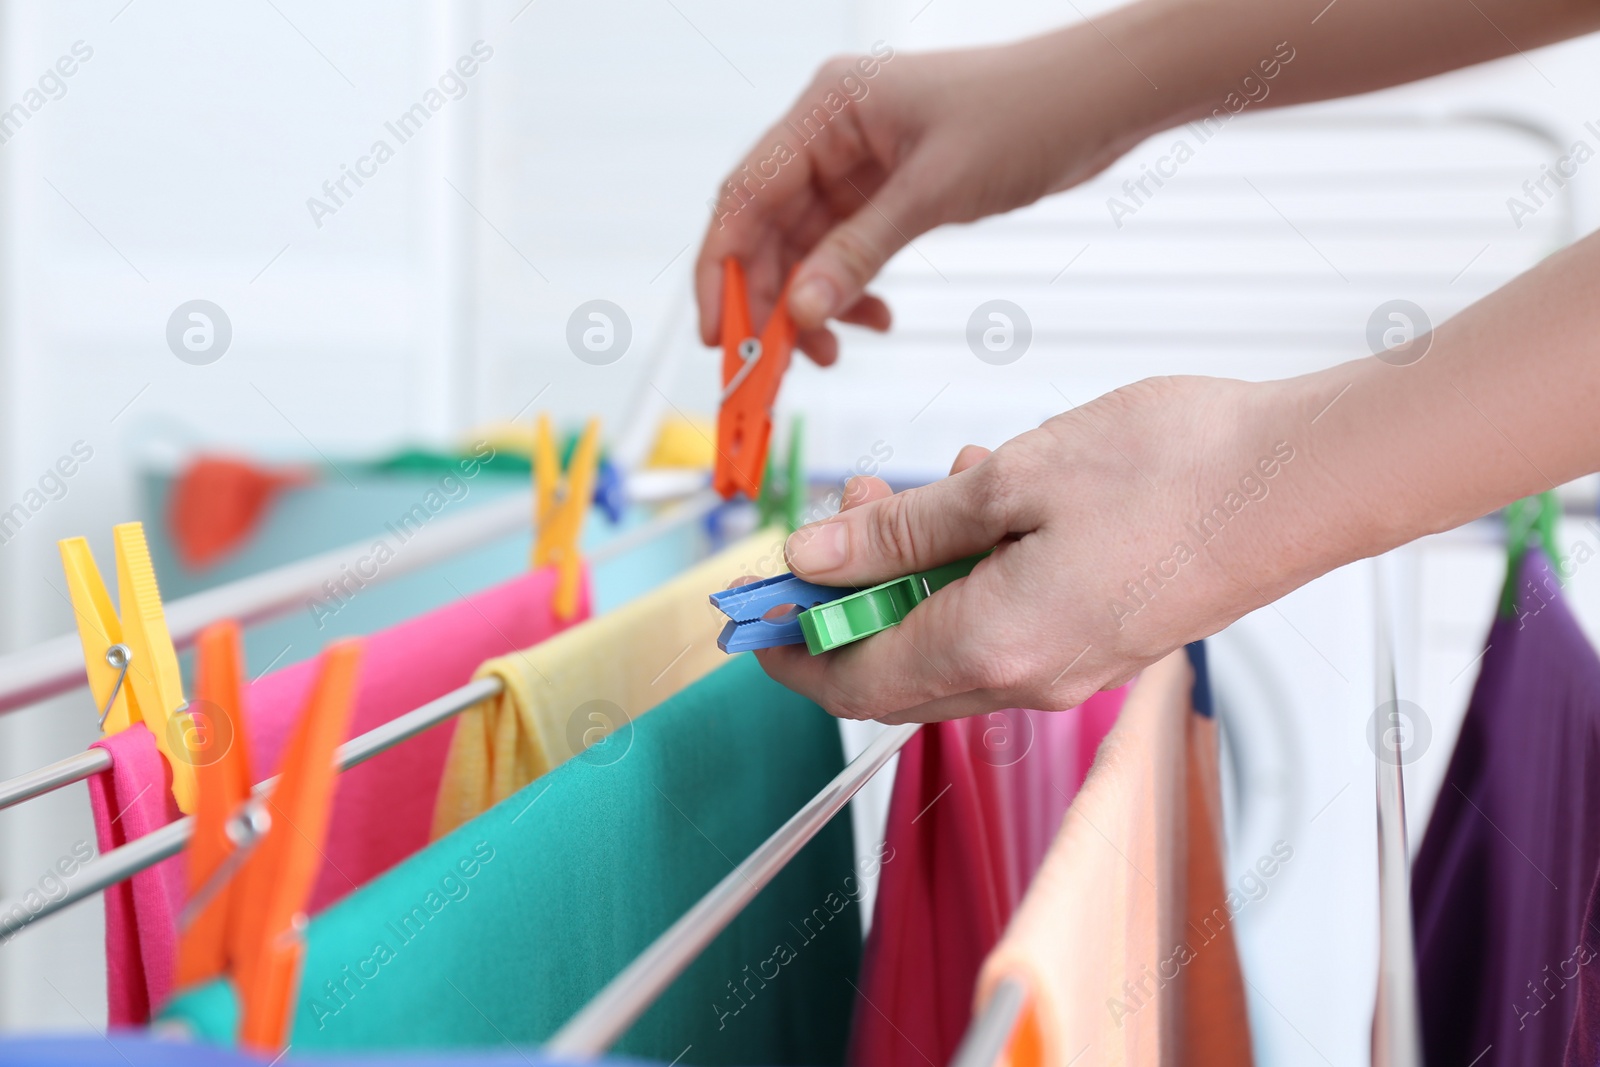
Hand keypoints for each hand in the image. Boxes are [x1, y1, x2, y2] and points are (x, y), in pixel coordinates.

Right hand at [694, 33, 1151, 364]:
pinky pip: (848, 249)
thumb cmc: (1028, 114)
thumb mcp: (935, 192)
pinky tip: (877, 322)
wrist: (1103, 98)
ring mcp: (860, 162)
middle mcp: (832, 133)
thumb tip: (800, 314)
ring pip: (808, 248)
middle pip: (770, 230)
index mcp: (827, 110)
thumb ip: (859, 254)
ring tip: (834, 354)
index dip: (724, 272)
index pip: (744, 197)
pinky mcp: (890, 189)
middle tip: (770, 369)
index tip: (718, 337)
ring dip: (813, 305)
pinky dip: (853, 291)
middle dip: (769, 302)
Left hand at [755, 376, 1315, 722]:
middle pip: (896, 669)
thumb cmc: (1172, 470)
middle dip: (846, 600)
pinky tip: (980, 500)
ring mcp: (1072, 667)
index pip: (853, 681)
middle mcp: (1029, 679)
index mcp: (994, 646)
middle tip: (837, 515)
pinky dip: (968, 573)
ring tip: (909, 491)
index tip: (753, 613)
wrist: (1304, 479)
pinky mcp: (1103, 642)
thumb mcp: (1009, 480)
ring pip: (950, 641)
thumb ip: (900, 531)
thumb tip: (811, 558)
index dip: (791, 650)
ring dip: (909, 577)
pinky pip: (1004, 624)